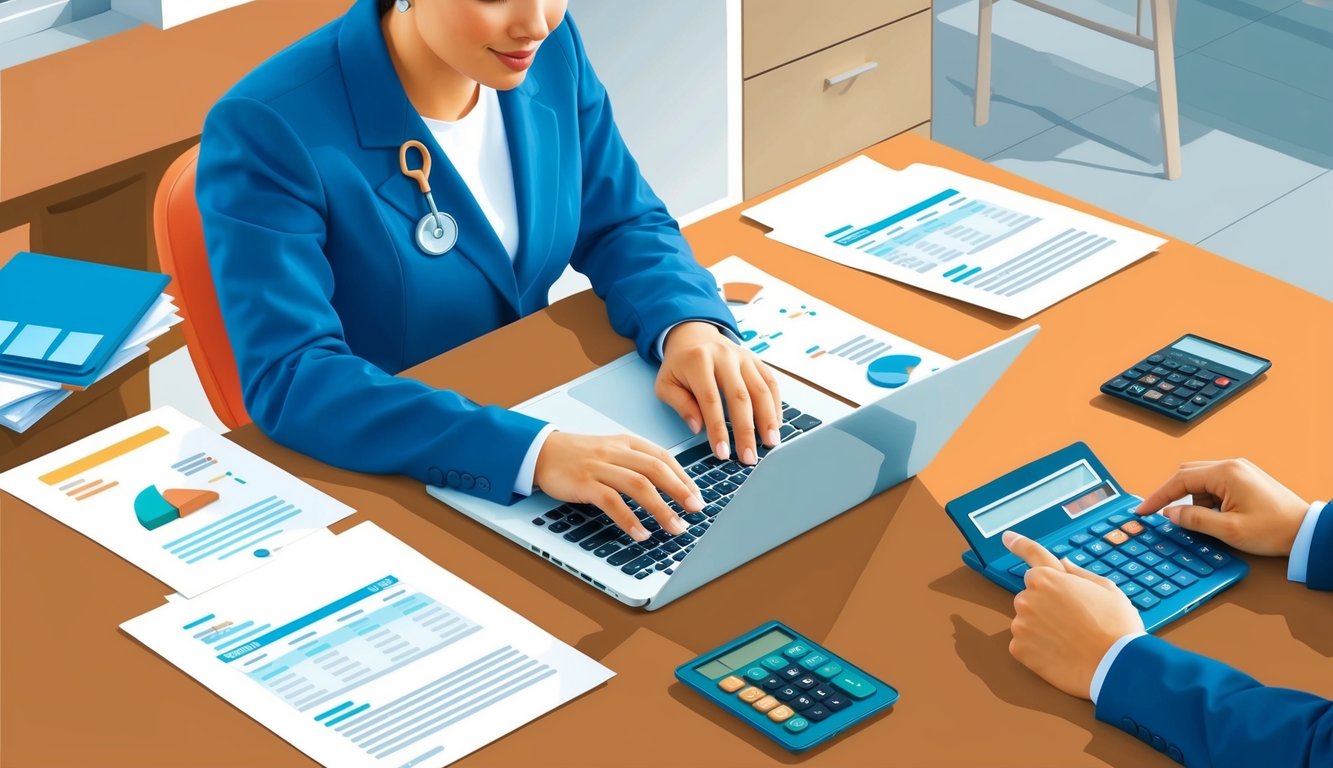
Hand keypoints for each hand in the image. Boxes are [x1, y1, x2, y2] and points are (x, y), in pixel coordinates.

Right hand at [533, 432, 702, 541]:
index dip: (683, 477)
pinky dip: (629, 519)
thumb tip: (668, 486)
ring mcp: (599, 467)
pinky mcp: (583, 483)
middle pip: (656, 469)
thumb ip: (635, 463)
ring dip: (661, 509)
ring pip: (638, 485)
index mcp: (626, 442)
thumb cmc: (578, 456)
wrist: (540, 451)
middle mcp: (615, 452)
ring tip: (675, 527)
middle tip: (695, 510)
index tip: (697, 496)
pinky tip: (641, 533)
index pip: (663, 457)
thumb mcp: (610, 451)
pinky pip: (611, 502)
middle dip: (680, 490)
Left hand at [656, 321, 781, 465]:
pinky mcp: (757, 361)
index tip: (722, 453)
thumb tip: (698, 428)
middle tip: (749, 457)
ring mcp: (744, 357)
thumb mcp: (666, 384)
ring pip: (761, 390)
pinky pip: (771, 383)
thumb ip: (680, 405)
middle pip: (740, 397)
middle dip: (746, 430)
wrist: (694, 336)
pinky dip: (775, 406)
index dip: (718, 429)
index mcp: (698, 361)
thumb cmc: (679, 366)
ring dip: (768, 419)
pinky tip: (774, 426)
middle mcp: (724, 356)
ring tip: (770, 444)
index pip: (711, 400)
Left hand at [1003, 531, 1143, 698]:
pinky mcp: (1018, 649)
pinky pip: (1024, 644)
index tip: (1007, 537)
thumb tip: (1064, 564)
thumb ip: (1079, 574)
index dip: (1018, 544)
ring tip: (1071, 641)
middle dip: (1047, 604)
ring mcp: (1020, 624)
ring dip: (1041, 627)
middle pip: (1032, 596)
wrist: (1117, 667)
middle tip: (1074, 621)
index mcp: (1048, 578)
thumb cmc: (1116, 627)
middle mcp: (1028, 597)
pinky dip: (1038, 649)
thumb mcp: (1107, 590)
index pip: (1031, 556)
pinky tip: (1060, 654)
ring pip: (1027, 621)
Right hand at [1135, 459, 1309, 556]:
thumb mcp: (1229, 530)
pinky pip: (1215, 486)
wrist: (1306, 531)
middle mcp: (1231, 466)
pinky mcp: (1245, 480)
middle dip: (1175, 497)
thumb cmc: (1274, 529)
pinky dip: (1208, 502)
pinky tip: (1218, 518)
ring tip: (1211, 524)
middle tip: (1166, 517)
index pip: (1180, 479)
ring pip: (1201, 482)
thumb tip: (1170, 514)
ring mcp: (1239, 471)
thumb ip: (1195, 520)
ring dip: (1195, 502)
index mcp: (1226, 473)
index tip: (1144, 510)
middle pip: (1188, 475)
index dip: (1158, 496)